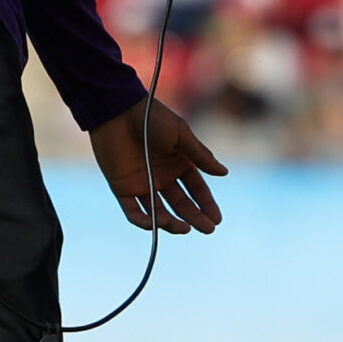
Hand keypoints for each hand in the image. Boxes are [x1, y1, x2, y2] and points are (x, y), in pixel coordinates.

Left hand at [90, 96, 227, 233]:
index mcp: (177, 162)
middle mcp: (161, 176)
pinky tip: (158, 225)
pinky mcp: (122, 188)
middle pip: (181, 203)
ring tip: (184, 228)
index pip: (196, 188)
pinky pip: (134, 211)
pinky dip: (145, 222)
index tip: (217, 219)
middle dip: (195, 217)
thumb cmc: (151, 118)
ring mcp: (142, 183)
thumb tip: (224, 173)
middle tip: (208, 229)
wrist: (118, 112)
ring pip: (159, 211)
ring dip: (172, 222)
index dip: (206, 204)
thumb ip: (201, 156)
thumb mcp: (181, 135)